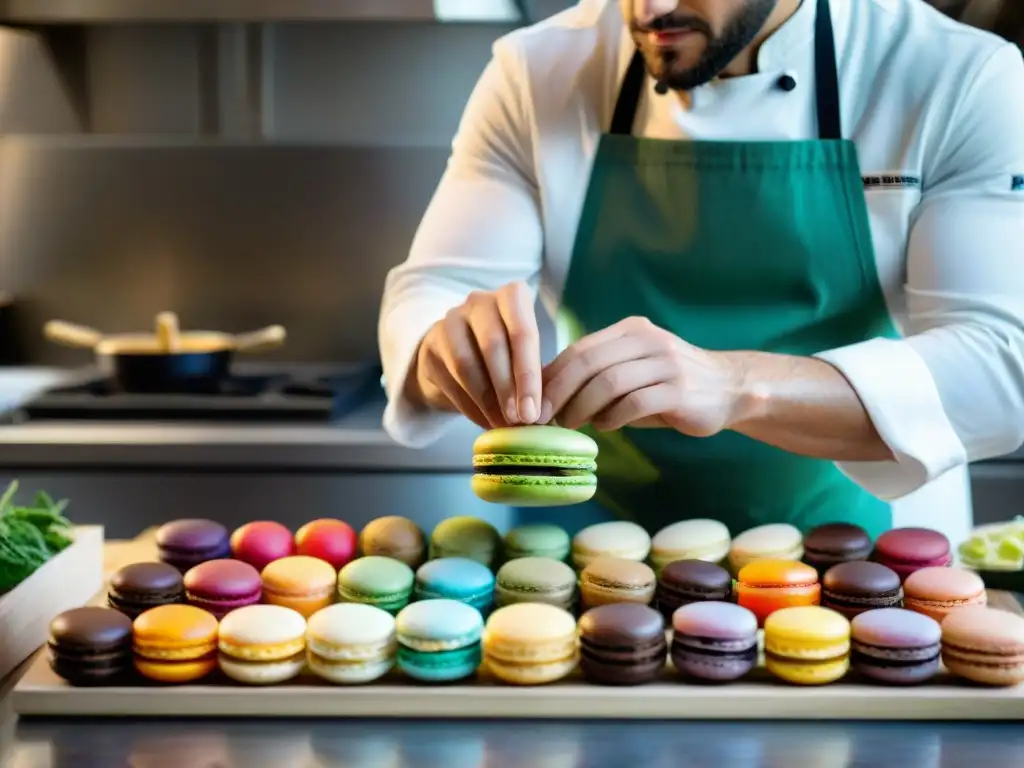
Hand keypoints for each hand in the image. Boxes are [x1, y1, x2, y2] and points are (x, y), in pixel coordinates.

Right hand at [411, 281, 542, 428]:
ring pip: (467, 363)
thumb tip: (545, 412)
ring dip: (487, 400)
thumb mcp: (526, 358)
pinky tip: (484, 422)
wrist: (458, 356)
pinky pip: (450, 380)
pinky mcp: (429, 347)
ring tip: (502, 424)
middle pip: (493, 345)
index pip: (522, 331)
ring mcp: (450, 322)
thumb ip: (536, 377)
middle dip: (508, 388)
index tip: (533, 411)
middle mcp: (479, 302)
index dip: (528, 374)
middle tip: (518, 420)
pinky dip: (469, 406)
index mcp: (512, 297)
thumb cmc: (505, 357)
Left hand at [540, 316, 744, 434]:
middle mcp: (647, 340)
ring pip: (609, 382)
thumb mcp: (632, 370)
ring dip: (581, 407)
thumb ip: (597, 376)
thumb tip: (547, 395)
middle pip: (589, 362)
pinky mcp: (680, 390)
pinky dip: (613, 417)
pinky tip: (604, 426)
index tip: (530, 400)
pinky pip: (635, 403)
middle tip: (540, 417)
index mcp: (630, 331)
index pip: (580, 349)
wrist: (730, 388)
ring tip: (568, 425)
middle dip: (559, 391)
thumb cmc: (668, 385)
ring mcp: (666, 363)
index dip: (551, 376)